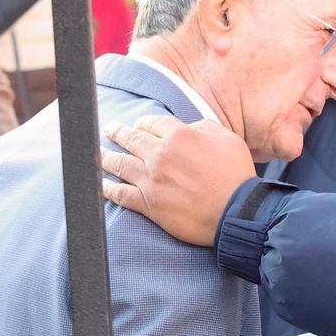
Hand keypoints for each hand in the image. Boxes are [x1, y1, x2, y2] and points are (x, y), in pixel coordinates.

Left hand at [100, 116, 255, 245]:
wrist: (236, 213)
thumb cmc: (237, 176)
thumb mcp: (229, 139)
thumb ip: (205, 127)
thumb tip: (189, 127)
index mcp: (179, 136)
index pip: (153, 123)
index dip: (145, 123)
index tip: (141, 126)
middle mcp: (160, 155)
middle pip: (132, 139)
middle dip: (118, 132)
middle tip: (110, 129)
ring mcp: (151, 181)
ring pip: (120, 164)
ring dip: (106, 156)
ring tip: (98, 152)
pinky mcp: (149, 204)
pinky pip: (121, 194)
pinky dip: (107, 188)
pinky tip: (99, 184)